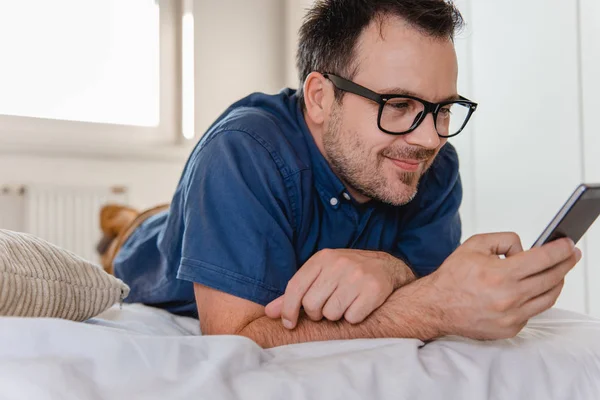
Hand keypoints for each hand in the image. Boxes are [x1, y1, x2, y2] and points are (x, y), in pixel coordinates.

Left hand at [265, 249, 415, 328]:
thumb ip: (294, 293)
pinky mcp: (373, 290)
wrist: (386, 266)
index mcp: (322, 258)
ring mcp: (357, 276)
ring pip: (331, 314)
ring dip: (336, 316)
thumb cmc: (346, 273)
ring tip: (344, 304)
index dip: (288, 309)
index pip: (295, 286)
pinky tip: (358, 306)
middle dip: (316, 313)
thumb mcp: (320, 275)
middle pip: (312, 304)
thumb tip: (269, 312)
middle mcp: (339, 264)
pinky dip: (353, 318)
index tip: (288, 323)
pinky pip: (352, 318)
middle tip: (327, 307)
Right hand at [419, 233, 581, 339]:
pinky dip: (535, 298)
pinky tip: (530, 290)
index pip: (544, 259)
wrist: (436, 306)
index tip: (569, 245)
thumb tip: (525, 250)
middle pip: (552, 278)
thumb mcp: (474, 244)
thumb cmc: (452, 277)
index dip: (561, 249)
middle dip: (565, 264)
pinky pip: (533, 312)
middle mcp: (509, 297)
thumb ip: (504, 240)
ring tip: (556, 272)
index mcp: (500, 274)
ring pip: (549, 298)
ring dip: (557, 282)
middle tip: (570, 255)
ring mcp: (511, 316)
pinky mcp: (510, 329)